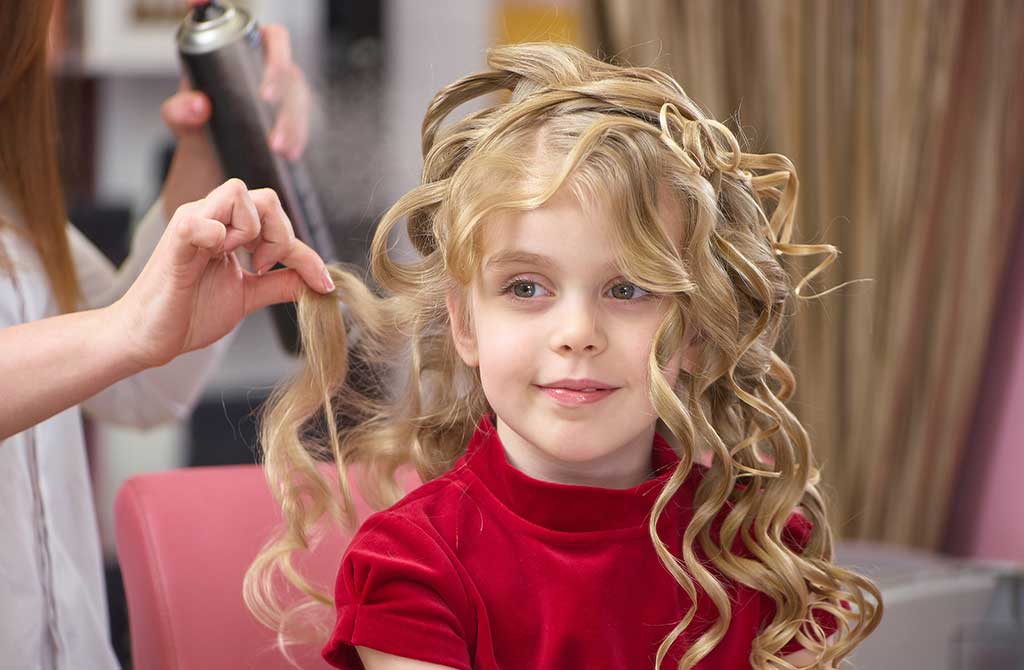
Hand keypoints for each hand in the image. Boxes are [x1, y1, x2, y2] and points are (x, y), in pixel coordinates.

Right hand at [115, 179, 334, 368]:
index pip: (278, 219)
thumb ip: (280, 284)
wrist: (148, 338)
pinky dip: (217, 236)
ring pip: (238, 193)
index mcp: (227, 227)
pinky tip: (218, 259)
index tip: (323, 284)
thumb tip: (318, 282)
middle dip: (281, 236)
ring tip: (242, 265)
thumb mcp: (247, 296)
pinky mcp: (174, 243)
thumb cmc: (190, 313)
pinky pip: (201, 222)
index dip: (307, 253)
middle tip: (266, 270)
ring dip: (252, 232)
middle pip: (265, 196)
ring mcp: (191, 225)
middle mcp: (210, 217)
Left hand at [160, 7, 311, 215]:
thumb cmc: (199, 125)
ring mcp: (283, 85)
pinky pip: (306, 117)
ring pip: (297, 88)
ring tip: (278, 145)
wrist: (216, 157)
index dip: (214, 1)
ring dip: (292, 115)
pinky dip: (300, 135)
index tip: (198, 0)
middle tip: (266, 98)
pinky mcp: (296, 111)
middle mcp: (261, 60)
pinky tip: (291, 152)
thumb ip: (180, 111)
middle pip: (278, 47)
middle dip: (277, 70)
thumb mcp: (180, 119)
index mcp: (230, 50)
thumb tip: (201, 105)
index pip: (232, 20)